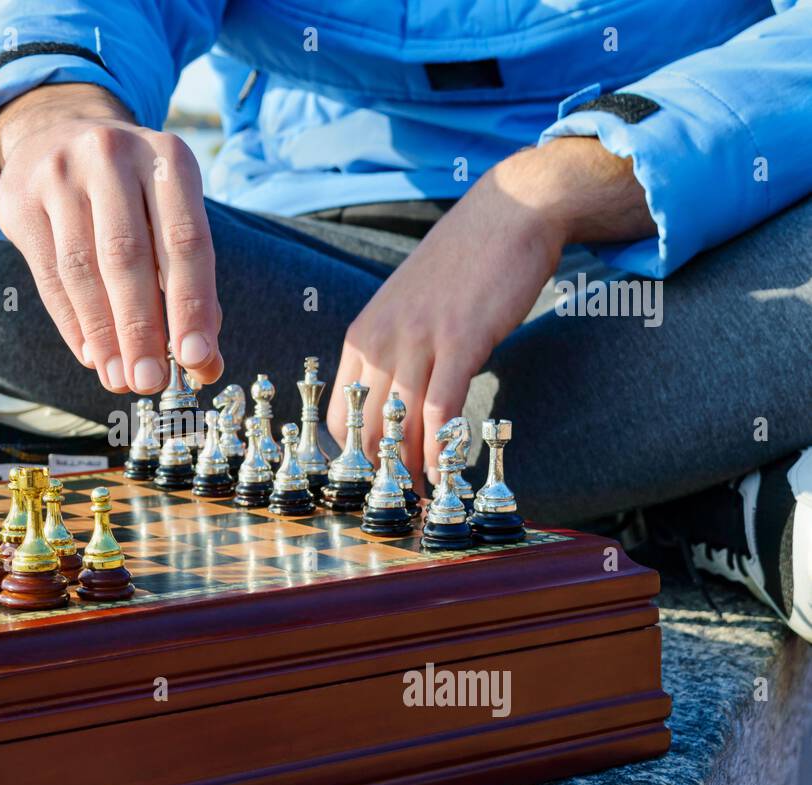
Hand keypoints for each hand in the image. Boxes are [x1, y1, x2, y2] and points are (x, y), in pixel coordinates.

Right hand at [0, 83, 222, 393]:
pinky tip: (91, 354)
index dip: (192, 305)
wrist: (56, 133)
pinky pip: (48, 274)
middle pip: (128, 257)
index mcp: (168, 159)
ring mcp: (60, 174)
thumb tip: (206, 364)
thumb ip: (191, 286)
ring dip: (104, 334)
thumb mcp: (170, 218)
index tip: (198, 359)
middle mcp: (113, 156)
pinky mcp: (21, 199)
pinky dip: (72, 322)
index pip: (185, 241)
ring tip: (120, 378)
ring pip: (83, 269)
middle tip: (151, 383)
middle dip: (142, 328)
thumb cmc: (131, 194)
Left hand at [326, 137, 655, 487]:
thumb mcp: (408, 308)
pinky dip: (442, 447)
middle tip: (402, 505)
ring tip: (425, 501)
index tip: (375, 481)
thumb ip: (397, 351)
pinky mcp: (461, 340)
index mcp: (362, 336)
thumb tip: (399, 401)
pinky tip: (448, 472)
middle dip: (383, 474)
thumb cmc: (462, 266)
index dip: (355, 456)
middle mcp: (381, 341)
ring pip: (403, 424)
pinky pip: (443, 409)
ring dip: (413, 470)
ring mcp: (419, 340)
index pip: (340, 414)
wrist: (508, 214)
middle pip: (368, 428)